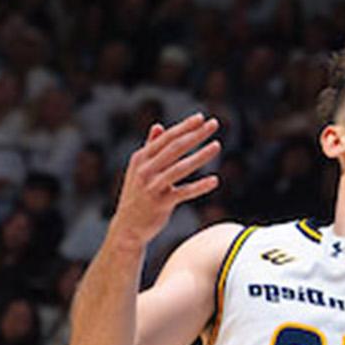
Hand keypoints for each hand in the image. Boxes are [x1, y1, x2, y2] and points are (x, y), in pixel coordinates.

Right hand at [107, 115, 220, 247]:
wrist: (127, 227)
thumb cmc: (137, 195)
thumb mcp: (139, 169)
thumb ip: (150, 148)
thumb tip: (158, 126)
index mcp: (141, 158)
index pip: (166, 138)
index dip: (184, 127)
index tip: (201, 117)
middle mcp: (145, 170)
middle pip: (174, 148)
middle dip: (195, 135)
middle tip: (214, 124)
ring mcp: (152, 187)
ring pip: (180, 168)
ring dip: (200, 156)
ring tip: (217, 146)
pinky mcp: (160, 204)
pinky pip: (183, 193)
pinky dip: (199, 187)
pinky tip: (215, 181)